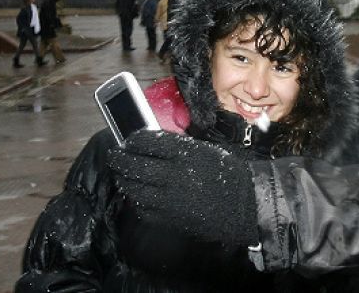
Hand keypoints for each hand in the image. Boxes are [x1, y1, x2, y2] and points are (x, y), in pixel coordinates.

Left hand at [108, 130, 258, 246]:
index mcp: (184, 153)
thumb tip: (151, 144)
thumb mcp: (205, 150)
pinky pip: (143, 208)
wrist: (244, 205)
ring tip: (122, 174)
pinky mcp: (169, 218)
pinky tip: (137, 194)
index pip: (146, 141)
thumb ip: (178, 147)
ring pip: (134, 188)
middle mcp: (173, 175)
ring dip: (124, 179)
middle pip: (134, 164)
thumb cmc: (228, 174)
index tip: (128, 139)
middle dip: (119, 159)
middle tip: (114, 155)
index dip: (132, 139)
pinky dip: (136, 200)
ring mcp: (169, 198)